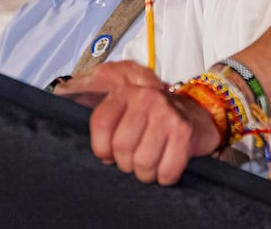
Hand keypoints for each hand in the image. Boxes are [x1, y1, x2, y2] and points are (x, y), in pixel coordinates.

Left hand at [56, 61, 220, 184]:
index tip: (109, 154)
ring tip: (152, 163)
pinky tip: (167, 166)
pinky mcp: (184, 132)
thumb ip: (103, 119)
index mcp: (126, 93)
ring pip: (143, 163)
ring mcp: (167, 114)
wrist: (200, 114)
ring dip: (147, 172)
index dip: (101, 149)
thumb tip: (70, 126)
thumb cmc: (155, 119)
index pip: (100, 124)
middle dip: (127, 163)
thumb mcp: (127, 110)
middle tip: (136, 158)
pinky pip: (166, 170)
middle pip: (121, 148)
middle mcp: (147, 98)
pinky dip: (165, 176)